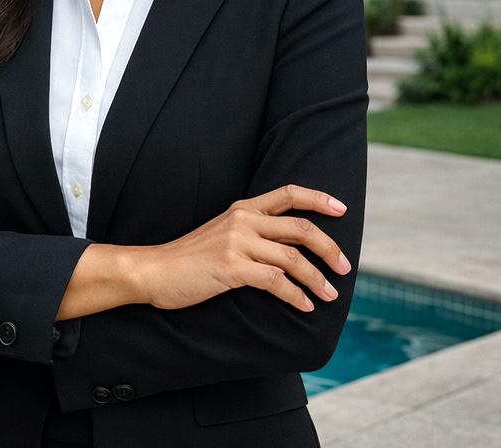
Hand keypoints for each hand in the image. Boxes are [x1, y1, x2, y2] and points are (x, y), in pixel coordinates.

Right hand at [128, 184, 349, 312]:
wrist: (156, 270)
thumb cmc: (191, 257)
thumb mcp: (224, 234)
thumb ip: (253, 234)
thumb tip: (291, 247)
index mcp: (243, 208)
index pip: (288, 193)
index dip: (318, 198)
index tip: (341, 208)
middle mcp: (243, 219)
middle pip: (300, 227)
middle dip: (328, 247)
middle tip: (345, 267)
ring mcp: (237, 242)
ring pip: (292, 258)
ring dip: (317, 279)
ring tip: (330, 294)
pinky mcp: (231, 267)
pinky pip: (275, 281)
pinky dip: (296, 296)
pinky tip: (305, 306)